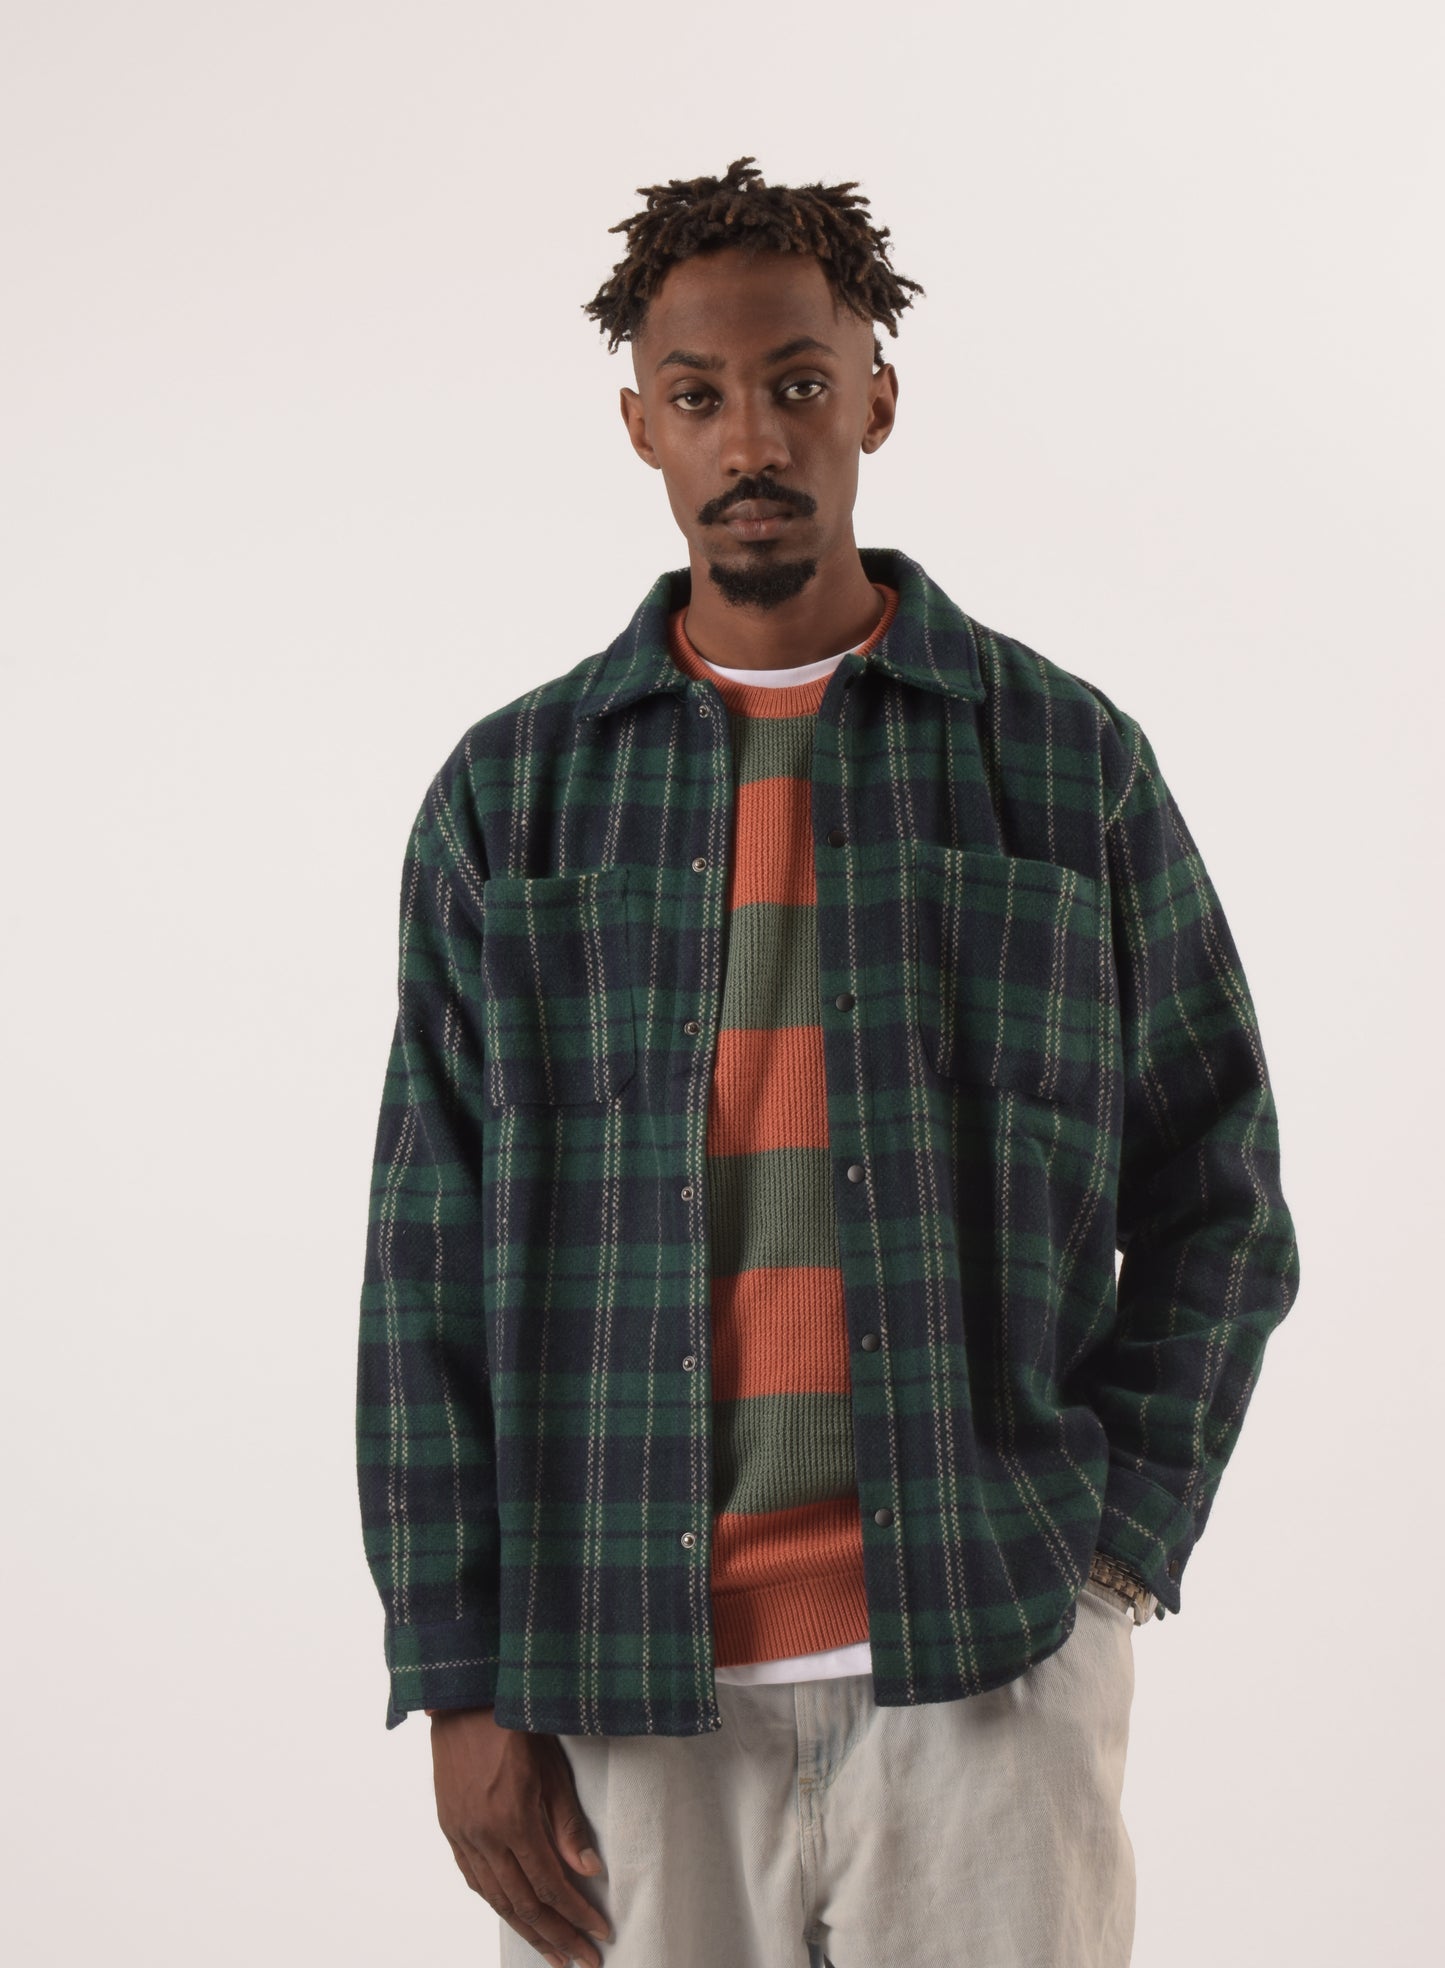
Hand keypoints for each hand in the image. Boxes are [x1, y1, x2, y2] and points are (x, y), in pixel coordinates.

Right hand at [430, 1707, 612, 1965]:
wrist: (463, 1698)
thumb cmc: (514, 1723)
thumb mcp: (552, 1766)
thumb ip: (567, 1823)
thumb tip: (589, 1871)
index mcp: (512, 1818)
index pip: (549, 1884)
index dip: (577, 1914)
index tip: (601, 1934)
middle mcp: (484, 1834)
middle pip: (523, 1903)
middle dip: (557, 1936)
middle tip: (583, 1961)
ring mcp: (462, 1833)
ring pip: (497, 1898)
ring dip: (528, 1931)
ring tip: (554, 1955)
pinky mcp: (450, 1827)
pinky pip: (475, 1879)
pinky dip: (498, 1903)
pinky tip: (515, 1916)